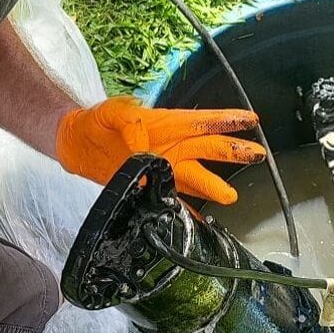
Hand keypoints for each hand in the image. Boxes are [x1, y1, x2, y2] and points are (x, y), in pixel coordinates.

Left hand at [56, 97, 265, 203]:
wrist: (76, 142)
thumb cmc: (96, 120)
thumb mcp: (112, 112)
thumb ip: (130, 123)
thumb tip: (145, 147)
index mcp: (168, 123)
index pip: (203, 121)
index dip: (227, 120)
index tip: (251, 120)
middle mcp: (173, 146)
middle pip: (209, 149)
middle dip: (234, 151)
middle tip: (257, 155)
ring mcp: (165, 168)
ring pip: (197, 177)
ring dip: (214, 186)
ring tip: (231, 196)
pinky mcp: (152, 186)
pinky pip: (176, 199)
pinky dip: (189, 211)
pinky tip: (203, 221)